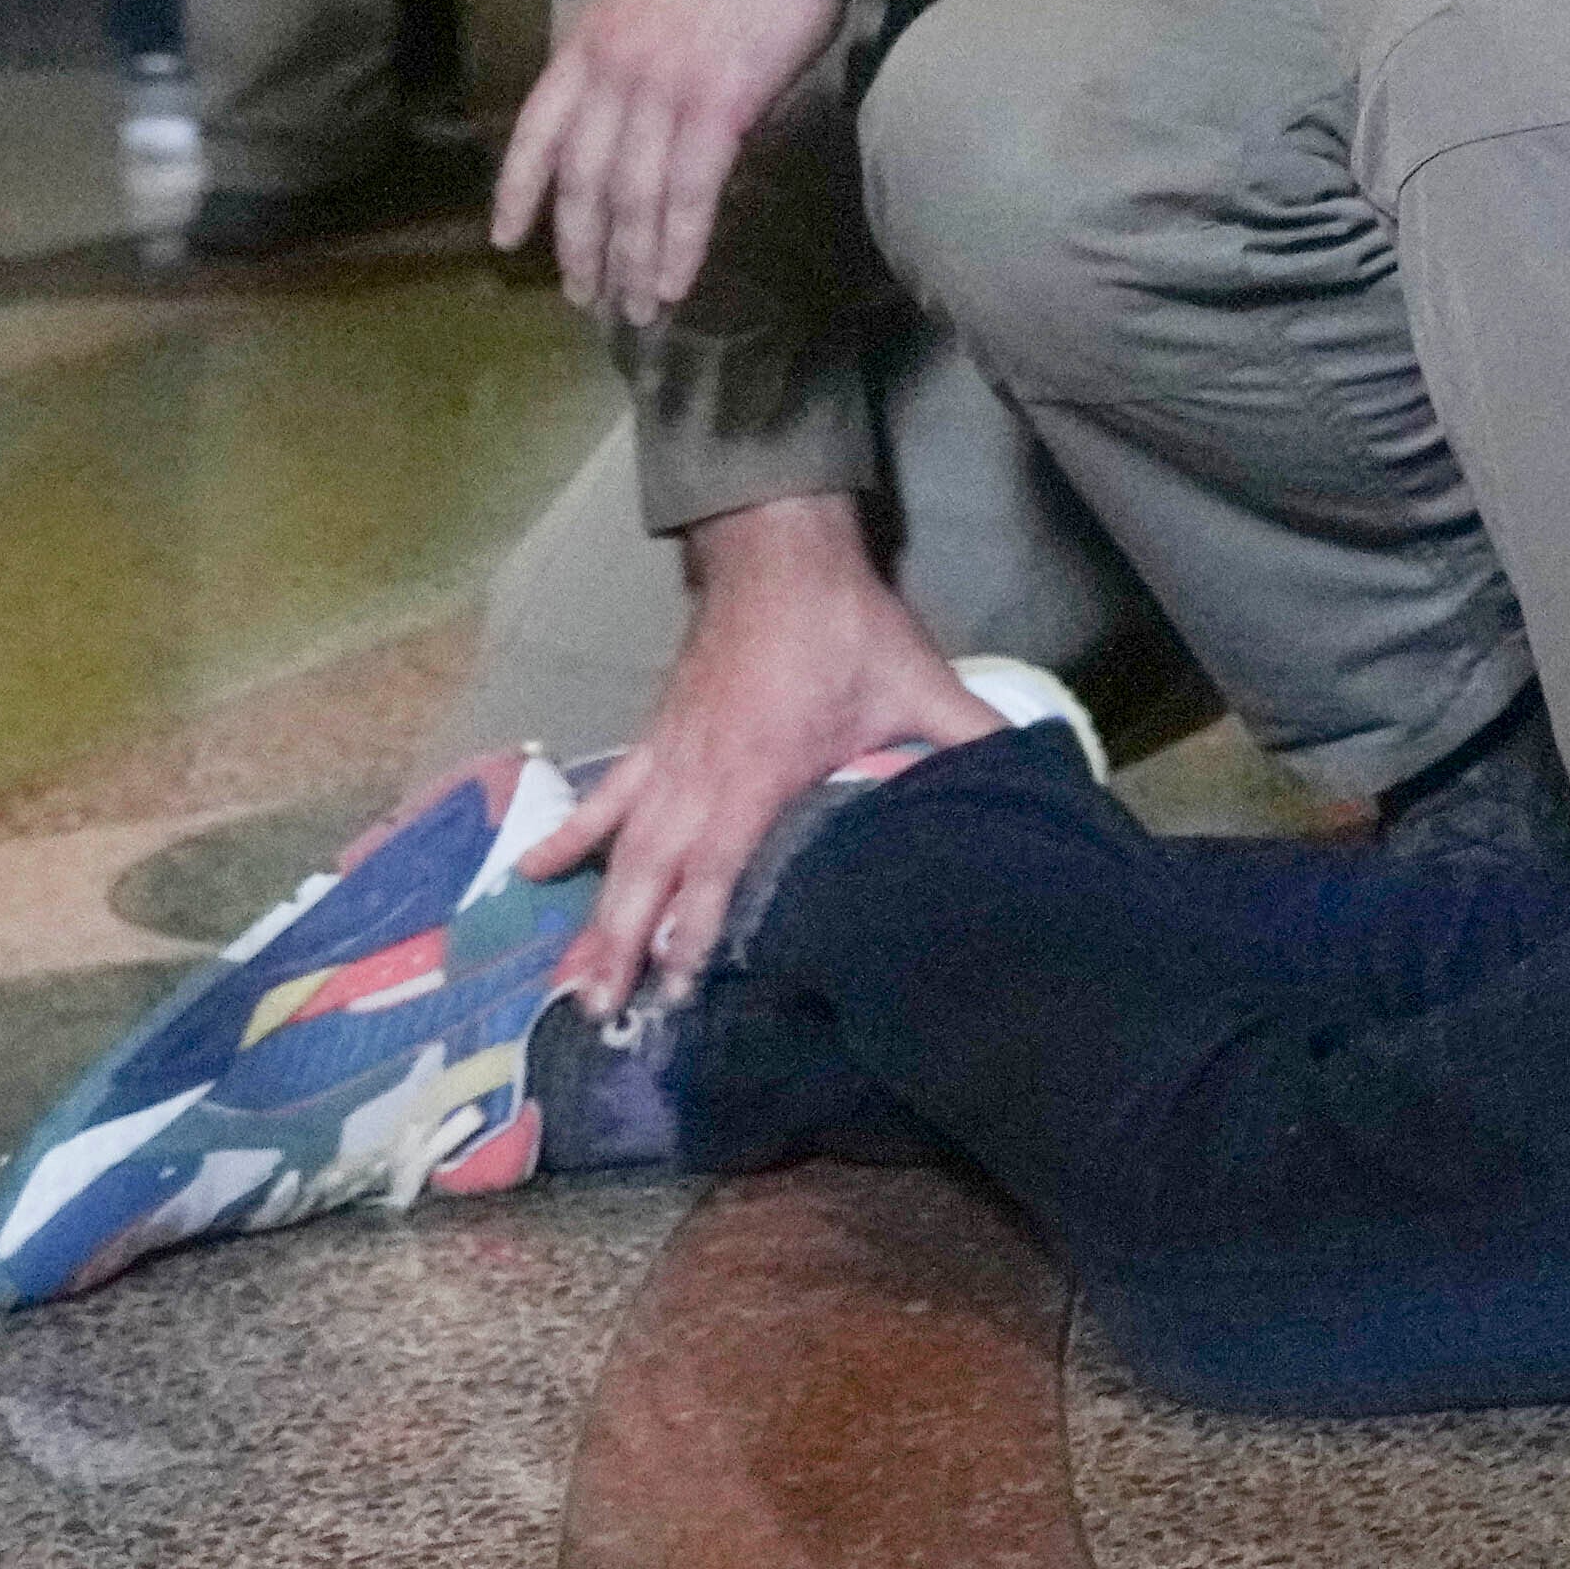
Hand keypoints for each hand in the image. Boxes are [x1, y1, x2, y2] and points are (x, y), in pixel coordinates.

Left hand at [491, 0, 848, 323]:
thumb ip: (625, 47)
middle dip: (581, 247)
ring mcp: (662, 91)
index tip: (507, 240)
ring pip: (632, 199)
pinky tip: (675, 283)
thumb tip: (631, 103)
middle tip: (583, 295)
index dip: (519, 192)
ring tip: (634, 308)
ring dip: (630, 262)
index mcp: (589, 40)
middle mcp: (613, 72)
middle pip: (583, 181)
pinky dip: (679, 247)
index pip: (536, 132)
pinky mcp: (719, 108)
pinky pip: (688, 194)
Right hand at [512, 497, 1002, 1014]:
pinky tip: (530, 871)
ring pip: (621, 849)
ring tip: (568, 981)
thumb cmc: (848, 626)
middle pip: (652, 875)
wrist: (778, 555)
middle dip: (625, 946)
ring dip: (594, 914)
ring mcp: (669, 757)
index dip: (697, 931)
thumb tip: (1039, 770)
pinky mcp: (655, 738)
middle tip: (601, 1013)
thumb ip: (969, 736)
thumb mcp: (917, 682)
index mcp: (761, 771)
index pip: (719, 869)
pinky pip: (607, 797)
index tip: (679, 990)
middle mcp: (701, 775)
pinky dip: (571, 835)